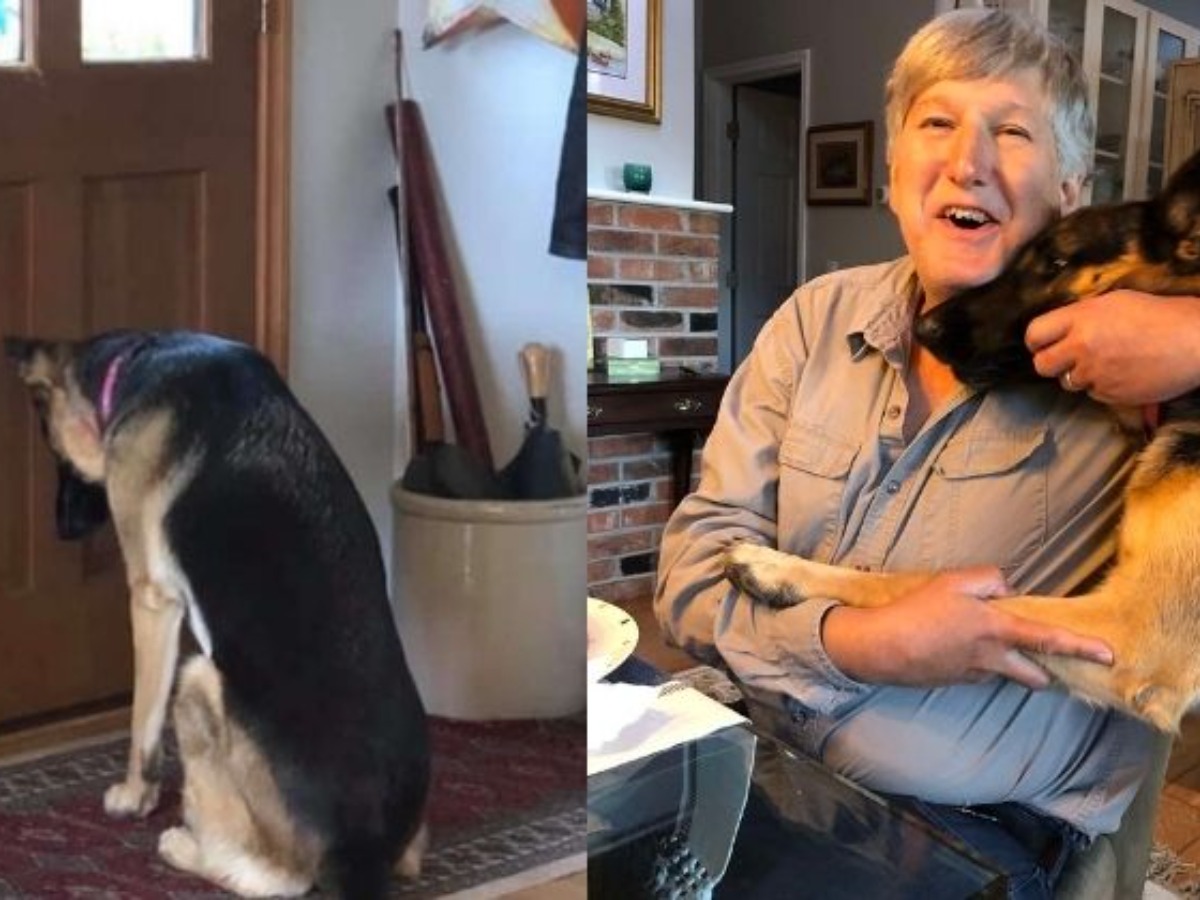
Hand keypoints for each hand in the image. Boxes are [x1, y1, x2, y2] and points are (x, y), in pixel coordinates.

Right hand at [821, 567, 1112, 689]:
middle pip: (1034, 675)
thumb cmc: (917, 611)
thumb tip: (1007, 590)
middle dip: (1045, 671)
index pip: (1047, 639)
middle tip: (1045, 660)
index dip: (1080, 647)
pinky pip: (978, 671)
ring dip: (1006, 662)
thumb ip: (989, 579)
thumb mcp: (954, 581)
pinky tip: (953, 645)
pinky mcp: (956, 681)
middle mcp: (992, 659)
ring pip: (1004, 672)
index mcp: (996, 630)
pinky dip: (977, 661)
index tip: (1108, 655)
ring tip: (980, 641)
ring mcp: (974, 674)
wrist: (882, 647)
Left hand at [1026, 292, 1199, 403]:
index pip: (1034, 333)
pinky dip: (1102, 387)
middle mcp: (1082, 346)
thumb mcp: (1115, 302)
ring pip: (1067, 382)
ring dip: (1079, 375)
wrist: (1196, 340)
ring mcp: (1096, 373)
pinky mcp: (1110, 394)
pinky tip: (1123, 373)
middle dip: (1050, 362)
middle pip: (1041, 365)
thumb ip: (1082, 316)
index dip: (1036, 341)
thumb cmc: (1161, 314)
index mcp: (1081, 318)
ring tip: (1105, 362)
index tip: (1042, 344)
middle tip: (1066, 358)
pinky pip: (1092, 394)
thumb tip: (1060, 329)